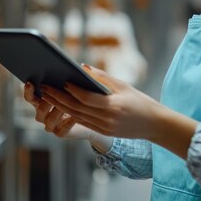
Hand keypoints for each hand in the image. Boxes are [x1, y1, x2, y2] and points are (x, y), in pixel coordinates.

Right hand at [23, 82, 91, 139]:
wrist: (89, 117)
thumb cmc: (79, 97)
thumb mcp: (73, 87)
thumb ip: (67, 80)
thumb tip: (77, 68)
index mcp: (41, 101)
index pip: (30, 97)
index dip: (28, 91)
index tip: (29, 83)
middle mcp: (42, 114)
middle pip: (40, 108)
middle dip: (48, 100)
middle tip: (54, 92)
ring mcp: (50, 125)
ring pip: (50, 119)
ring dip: (59, 110)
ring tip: (69, 103)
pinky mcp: (60, 133)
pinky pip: (62, 129)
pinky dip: (69, 122)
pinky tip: (76, 116)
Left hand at [39, 65, 163, 139]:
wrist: (155, 125)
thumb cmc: (141, 101)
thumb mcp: (124, 86)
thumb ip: (103, 77)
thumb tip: (82, 67)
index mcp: (113, 106)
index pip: (87, 98)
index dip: (73, 90)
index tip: (62, 80)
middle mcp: (106, 120)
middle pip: (77, 108)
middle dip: (58, 97)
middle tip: (45, 87)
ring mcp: (104, 128)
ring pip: (76, 117)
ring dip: (60, 106)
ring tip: (47, 95)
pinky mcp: (104, 132)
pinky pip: (83, 122)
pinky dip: (70, 113)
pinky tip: (61, 105)